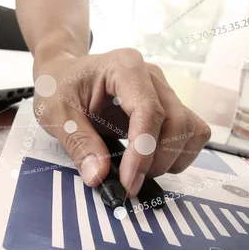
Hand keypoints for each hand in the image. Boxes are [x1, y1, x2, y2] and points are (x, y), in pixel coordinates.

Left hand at [34, 48, 210, 196]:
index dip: (143, 152)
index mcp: (124, 67)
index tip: (129, 182)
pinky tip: (149, 162)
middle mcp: (151, 76)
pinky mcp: (167, 107)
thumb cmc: (60, 86)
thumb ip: (79, 143)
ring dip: (171, 159)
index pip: (149, 111)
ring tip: (139, 170)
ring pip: (191, 129)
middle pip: (177, 122)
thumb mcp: (57, 114)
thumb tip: (99, 176)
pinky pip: (190, 133)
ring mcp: (163, 91)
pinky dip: (176, 155)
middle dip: (157, 160)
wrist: (63, 74)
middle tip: (129, 181)